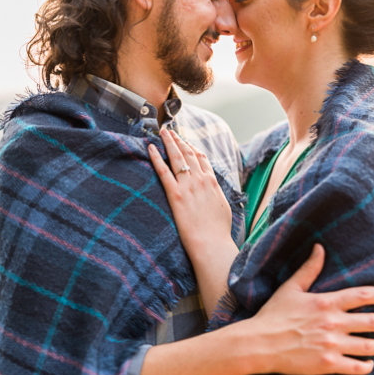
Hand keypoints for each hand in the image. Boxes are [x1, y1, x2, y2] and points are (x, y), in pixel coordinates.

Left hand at [148, 129, 231, 256]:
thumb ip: (216, 195)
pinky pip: (163, 171)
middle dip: (179, 140)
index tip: (185, 141)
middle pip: (189, 153)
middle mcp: (201, 180)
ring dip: (169, 142)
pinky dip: (157, 158)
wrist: (212, 243)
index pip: (202, 158)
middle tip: (170, 131)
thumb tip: (213, 193)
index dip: (192, 147)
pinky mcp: (175, 195)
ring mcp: (188, 186)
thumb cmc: (218, 231)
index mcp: (212, 182)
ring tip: (162, 132)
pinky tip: (151, 148)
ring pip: (177, 157)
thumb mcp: (222, 207)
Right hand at [243, 244, 373, 374]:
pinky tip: (365, 363)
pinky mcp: (328, 364)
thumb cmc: (272, 315)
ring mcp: (332, 345)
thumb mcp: (290, 289)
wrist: (257, 344)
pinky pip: (358, 367)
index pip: (364, 295)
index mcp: (326, 303)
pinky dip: (366, 366)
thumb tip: (319, 248)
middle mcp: (333, 323)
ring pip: (371, 346)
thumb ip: (309, 269)